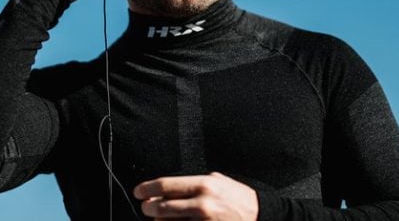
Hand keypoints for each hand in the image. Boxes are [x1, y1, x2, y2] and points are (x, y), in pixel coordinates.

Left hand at [133, 172, 258, 220]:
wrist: (260, 215)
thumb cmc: (238, 198)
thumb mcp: (217, 181)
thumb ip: (193, 183)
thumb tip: (166, 189)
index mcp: (204, 185)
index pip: (166, 185)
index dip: (147, 188)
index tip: (139, 191)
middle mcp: (202, 203)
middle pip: (161, 207)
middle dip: (148, 208)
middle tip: (146, 207)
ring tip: (162, 218)